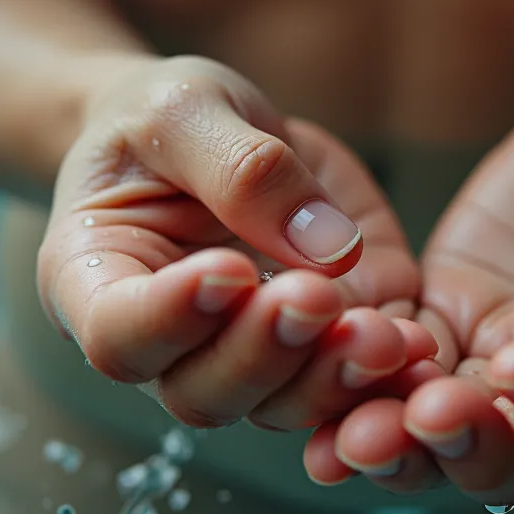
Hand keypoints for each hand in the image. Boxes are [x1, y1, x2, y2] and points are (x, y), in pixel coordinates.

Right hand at [38, 56, 434, 430]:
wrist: (203, 130)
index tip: (228, 269)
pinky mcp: (314, 346)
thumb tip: (326, 248)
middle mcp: (166, 342)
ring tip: (379, 334)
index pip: (118, 333)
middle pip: (202, 390)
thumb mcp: (185, 109)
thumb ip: (240, 169)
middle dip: (263, 352)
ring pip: (278, 404)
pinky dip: (382, 377)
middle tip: (314, 298)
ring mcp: (242, 354)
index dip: (170, 318)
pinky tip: (418, 345)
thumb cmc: (161, 117)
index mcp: (96, 282)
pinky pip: (344, 386)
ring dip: (330, 378)